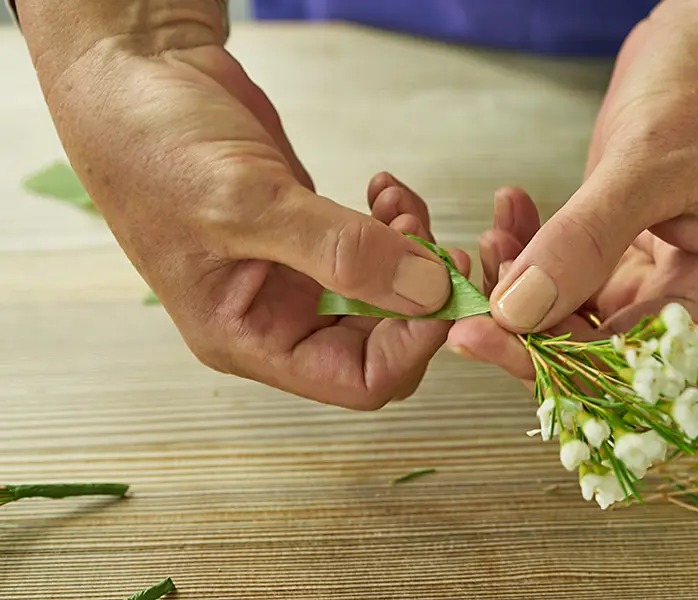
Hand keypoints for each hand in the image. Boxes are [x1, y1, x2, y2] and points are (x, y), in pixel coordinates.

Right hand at [19, 4, 459, 407]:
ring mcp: (300, 274)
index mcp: (250, 338)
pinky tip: (385, 190)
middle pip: (385, 340)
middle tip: (444, 246)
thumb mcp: (246, 205)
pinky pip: (379, 249)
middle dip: (423, 298)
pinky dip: (398, 224)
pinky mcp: (315, 233)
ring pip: (390, 293)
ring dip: (414, 253)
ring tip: (399, 205)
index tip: (444, 289)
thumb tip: (428, 292)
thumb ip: (339, 252)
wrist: (138, 78)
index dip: (412, 345)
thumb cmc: (155, 149)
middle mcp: (279, 317)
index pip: (358, 380)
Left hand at [449, 0, 697, 378]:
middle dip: (525, 319)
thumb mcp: (647, 165)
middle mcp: (688, 297)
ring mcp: (653, 273)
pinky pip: (565, 267)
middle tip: (470, 286)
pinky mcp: (622, 246)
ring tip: (493, 232)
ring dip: (522, 279)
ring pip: (569, 308)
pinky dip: (532, 245)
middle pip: (592, 345)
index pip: (626, 361)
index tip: (480, 334)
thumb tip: (518, 312)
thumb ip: (584, 242)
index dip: (549, 356)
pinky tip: (509, 210)